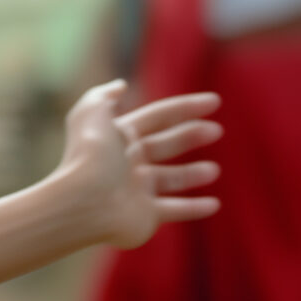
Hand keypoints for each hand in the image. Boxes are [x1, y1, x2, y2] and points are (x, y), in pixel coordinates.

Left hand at [53, 81, 222, 248]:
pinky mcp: (145, 215)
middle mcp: (127, 162)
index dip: (185, 108)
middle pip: (165, 145)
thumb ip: (104, 96)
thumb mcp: (91, 113)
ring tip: (213, 170)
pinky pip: (175, 210)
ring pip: (171, 179)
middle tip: (217, 130)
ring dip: (193, 174)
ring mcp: (136, 189)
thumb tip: (121, 85)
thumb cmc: (90, 155)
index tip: (214, 101)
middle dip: (190, 136)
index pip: (158, 117)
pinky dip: (194, 208)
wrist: (83, 202)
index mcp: (118, 136)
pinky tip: (214, 205)